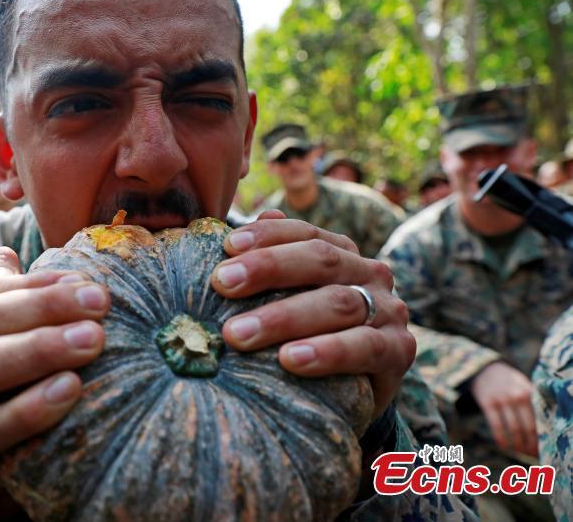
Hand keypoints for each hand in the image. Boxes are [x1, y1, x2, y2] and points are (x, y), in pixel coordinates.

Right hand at [0, 247, 108, 512]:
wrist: (5, 450)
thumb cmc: (12, 373)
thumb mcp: (7, 328)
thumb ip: (6, 290)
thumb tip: (5, 255)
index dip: (37, 284)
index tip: (88, 284)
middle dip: (42, 310)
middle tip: (98, 307)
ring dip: (37, 351)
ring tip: (91, 341)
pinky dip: (31, 407)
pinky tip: (71, 388)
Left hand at [213, 211, 414, 417]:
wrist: (358, 391)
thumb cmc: (310, 336)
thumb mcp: (289, 300)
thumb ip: (269, 266)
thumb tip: (237, 231)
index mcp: (342, 254)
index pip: (306, 233)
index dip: (268, 236)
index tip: (228, 247)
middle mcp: (370, 274)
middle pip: (321, 260)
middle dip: (268, 268)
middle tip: (222, 284)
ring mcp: (389, 311)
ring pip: (340, 304)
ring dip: (285, 317)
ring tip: (238, 334)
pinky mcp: (400, 351)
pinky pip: (366, 347)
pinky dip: (328, 352)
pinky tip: (290, 359)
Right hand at [471, 361, 537, 456]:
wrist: (485, 369)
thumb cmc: (509, 383)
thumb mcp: (524, 387)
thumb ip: (533, 404)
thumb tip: (542, 431)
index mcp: (530, 394)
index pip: (540, 421)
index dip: (541, 437)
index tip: (541, 449)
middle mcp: (518, 396)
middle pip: (528, 427)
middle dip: (530, 444)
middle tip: (531, 454)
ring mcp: (502, 399)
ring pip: (513, 429)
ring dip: (517, 444)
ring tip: (519, 452)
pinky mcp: (487, 403)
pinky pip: (496, 425)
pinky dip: (501, 438)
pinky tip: (503, 446)